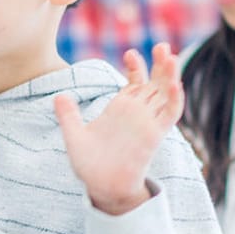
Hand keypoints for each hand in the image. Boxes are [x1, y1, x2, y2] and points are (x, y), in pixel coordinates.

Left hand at [55, 44, 182, 215]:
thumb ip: (68, 116)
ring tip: (171, 56)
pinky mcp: (154, 136)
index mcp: (120, 110)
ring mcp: (147, 123)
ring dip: (170, 76)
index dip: (136, 67)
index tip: (131, 53)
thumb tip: (59, 96)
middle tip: (163, 45)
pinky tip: (175, 84)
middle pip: (154, 83)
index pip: (134, 82)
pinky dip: (174, 100)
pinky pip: (169, 115)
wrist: (100, 188)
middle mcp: (136, 114)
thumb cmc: (90, 165)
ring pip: (165, 94)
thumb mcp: (74, 135)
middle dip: (160, 65)